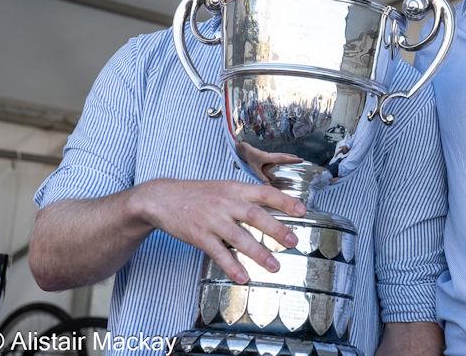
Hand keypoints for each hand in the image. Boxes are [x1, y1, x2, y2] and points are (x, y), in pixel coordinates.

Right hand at [132, 178, 305, 282]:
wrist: (163, 198)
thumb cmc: (198, 194)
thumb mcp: (224, 187)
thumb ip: (245, 197)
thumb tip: (272, 207)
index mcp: (235, 189)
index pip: (265, 193)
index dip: (285, 201)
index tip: (303, 210)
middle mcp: (226, 203)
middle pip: (256, 216)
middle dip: (277, 230)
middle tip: (294, 242)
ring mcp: (212, 220)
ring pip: (239, 238)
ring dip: (259, 253)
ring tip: (274, 266)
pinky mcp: (199, 236)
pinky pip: (218, 253)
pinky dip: (232, 266)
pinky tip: (243, 277)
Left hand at [236, 142, 301, 181]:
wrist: (243, 149)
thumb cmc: (248, 158)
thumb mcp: (255, 169)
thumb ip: (262, 177)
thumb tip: (269, 185)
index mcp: (269, 158)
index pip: (283, 158)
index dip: (292, 159)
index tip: (300, 160)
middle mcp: (271, 155)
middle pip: (284, 155)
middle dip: (293, 158)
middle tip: (302, 160)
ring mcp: (270, 154)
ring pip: (282, 155)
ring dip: (289, 157)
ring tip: (297, 159)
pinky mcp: (268, 155)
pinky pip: (278, 156)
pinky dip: (284, 156)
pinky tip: (285, 160)